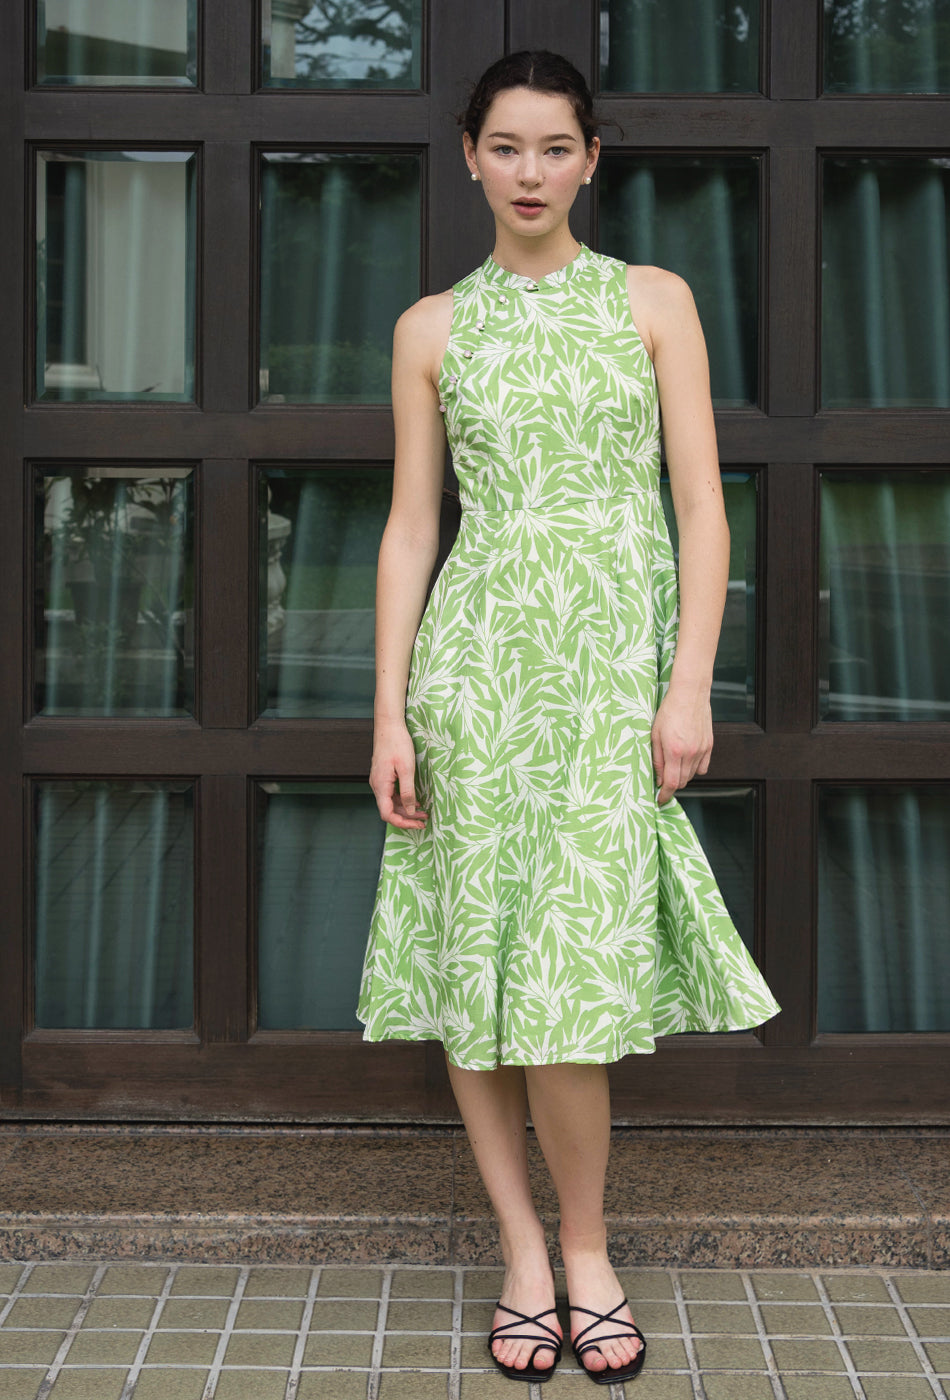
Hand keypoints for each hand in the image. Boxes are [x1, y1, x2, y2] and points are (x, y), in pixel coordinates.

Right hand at [369, 719, 428, 828]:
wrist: (389, 725)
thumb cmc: (398, 743)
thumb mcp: (407, 769)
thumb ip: (407, 792)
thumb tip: (409, 811)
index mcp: (380, 786)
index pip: (387, 814)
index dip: (403, 823)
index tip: (418, 825)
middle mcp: (377, 786)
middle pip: (389, 810)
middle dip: (407, 818)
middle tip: (424, 820)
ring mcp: (379, 781)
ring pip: (391, 803)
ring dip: (406, 809)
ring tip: (423, 812)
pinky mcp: (383, 776)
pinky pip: (391, 794)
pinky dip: (403, 800)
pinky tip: (415, 800)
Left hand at [650, 683, 712, 806]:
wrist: (690, 694)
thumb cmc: (669, 711)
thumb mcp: (654, 734)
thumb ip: (656, 759)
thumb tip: (658, 779)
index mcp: (674, 751)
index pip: (671, 783)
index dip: (665, 795)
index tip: (660, 799)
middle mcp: (690, 753)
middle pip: (683, 782)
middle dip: (672, 785)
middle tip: (663, 782)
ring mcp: (702, 750)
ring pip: (692, 775)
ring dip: (682, 777)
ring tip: (673, 767)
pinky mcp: (709, 745)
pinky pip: (703, 767)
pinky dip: (694, 769)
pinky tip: (686, 761)